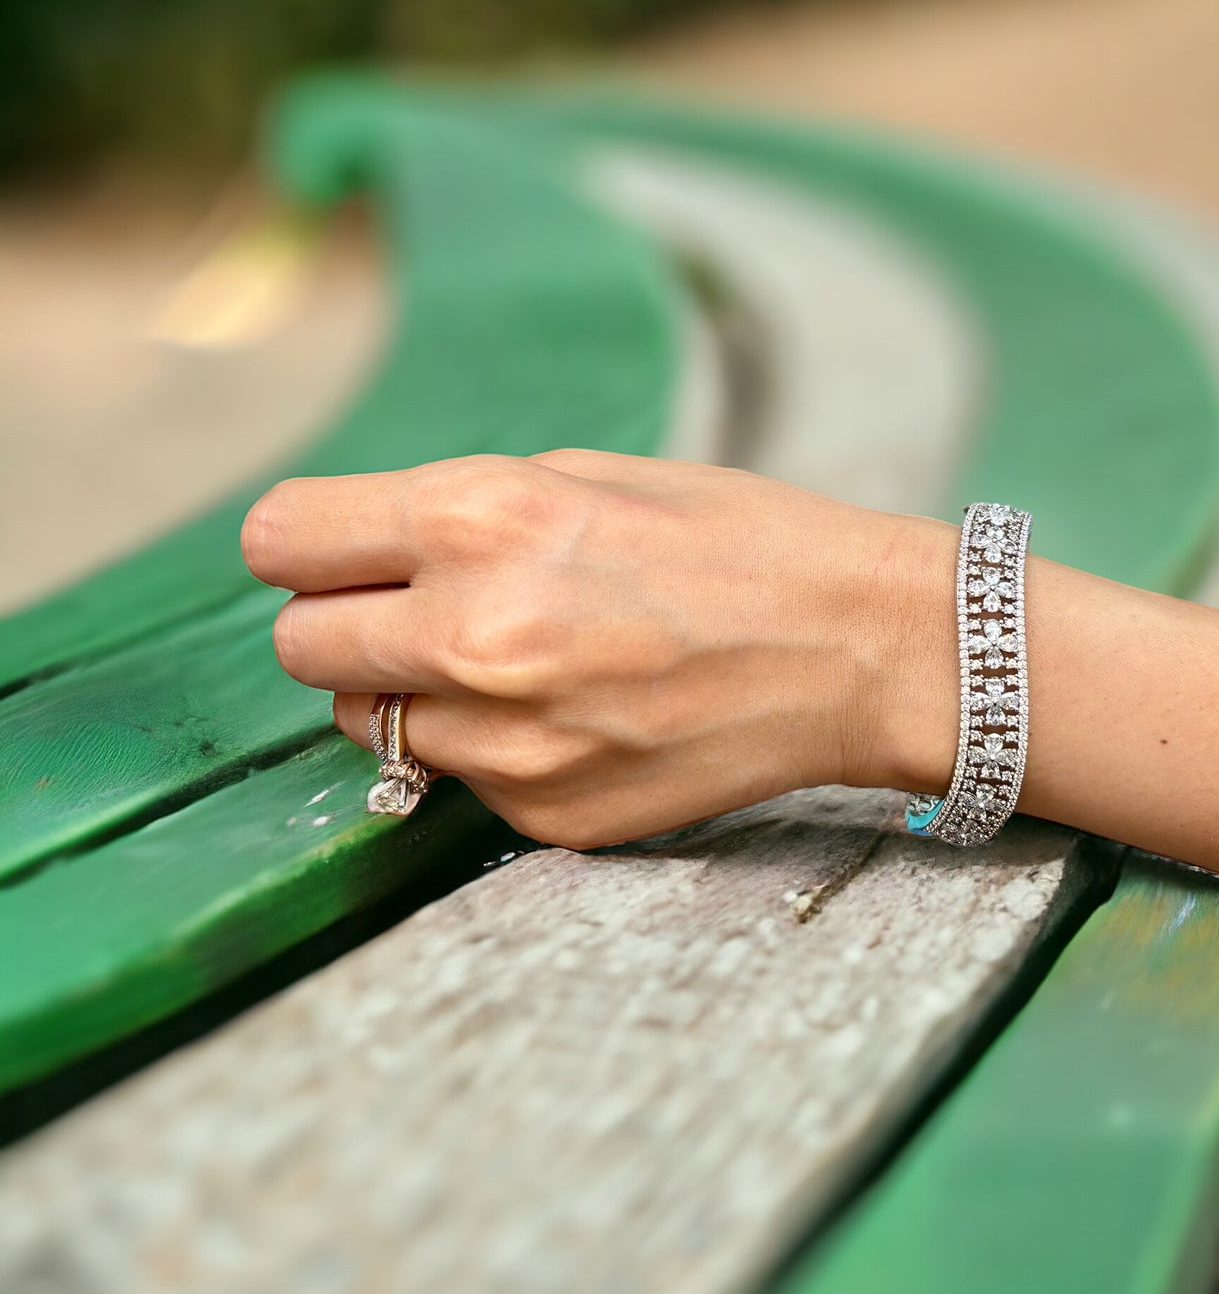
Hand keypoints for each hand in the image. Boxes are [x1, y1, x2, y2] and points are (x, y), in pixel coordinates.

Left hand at [241, 450, 959, 848]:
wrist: (861, 649)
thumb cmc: (737, 541)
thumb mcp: (587, 477)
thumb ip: (453, 514)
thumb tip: (353, 559)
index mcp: (481, 518)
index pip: (282, 542)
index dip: (305, 548)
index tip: (335, 557)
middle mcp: (477, 635)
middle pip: (300, 649)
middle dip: (342, 628)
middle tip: (414, 615)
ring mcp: (511, 743)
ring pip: (371, 728)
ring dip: (414, 697)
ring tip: (518, 666)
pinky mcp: (548, 816)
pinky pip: (458, 782)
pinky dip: (490, 749)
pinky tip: (576, 715)